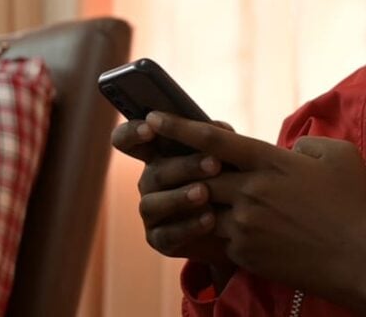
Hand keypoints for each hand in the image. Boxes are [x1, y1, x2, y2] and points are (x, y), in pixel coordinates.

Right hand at [112, 118, 235, 282]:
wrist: (238, 219)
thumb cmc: (226, 173)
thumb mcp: (222, 151)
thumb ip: (217, 137)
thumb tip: (220, 128)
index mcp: (156, 152)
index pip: (127, 139)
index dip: (132, 132)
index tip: (150, 128)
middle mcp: (148, 180)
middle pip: (154, 172)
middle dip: (184, 167)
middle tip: (214, 163)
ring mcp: (150, 210)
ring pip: (154, 204)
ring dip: (181, 198)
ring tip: (206, 193)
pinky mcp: (158, 239)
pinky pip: (167, 234)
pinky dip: (189, 227)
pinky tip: (210, 219)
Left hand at [145, 112, 365, 315]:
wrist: (362, 260)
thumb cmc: (354, 203)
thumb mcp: (335, 155)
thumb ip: (304, 144)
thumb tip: (287, 151)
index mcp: (269, 161)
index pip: (213, 139)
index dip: (178, 126)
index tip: (152, 117)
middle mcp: (250, 190)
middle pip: (197, 174)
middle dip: (175, 166)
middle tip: (153, 157)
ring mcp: (245, 224)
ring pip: (199, 207)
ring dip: (187, 200)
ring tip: (176, 193)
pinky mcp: (246, 253)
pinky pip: (213, 237)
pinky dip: (205, 228)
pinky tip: (203, 224)